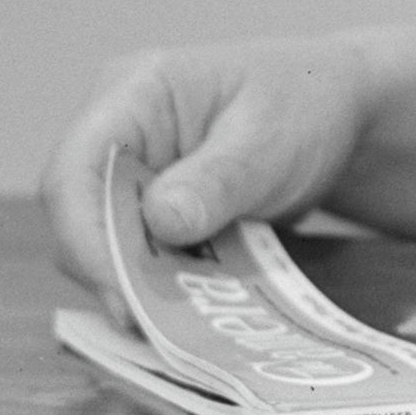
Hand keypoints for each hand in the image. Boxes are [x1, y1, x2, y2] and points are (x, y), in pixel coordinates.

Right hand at [37, 34, 376, 327]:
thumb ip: (219, 179)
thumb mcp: (272, 138)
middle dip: (107, 268)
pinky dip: (155, 281)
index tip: (121, 289)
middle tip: (148, 321)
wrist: (341, 111)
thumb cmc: (307, 105)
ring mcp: (129, 170)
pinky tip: (184, 308)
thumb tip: (160, 221)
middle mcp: (117, 131)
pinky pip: (133, 251)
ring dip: (132, 281)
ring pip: (100, 240)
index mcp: (135, 92)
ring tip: (172, 323)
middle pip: (76, 213)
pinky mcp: (147, 206)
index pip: (74, 169)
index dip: (84, 235)